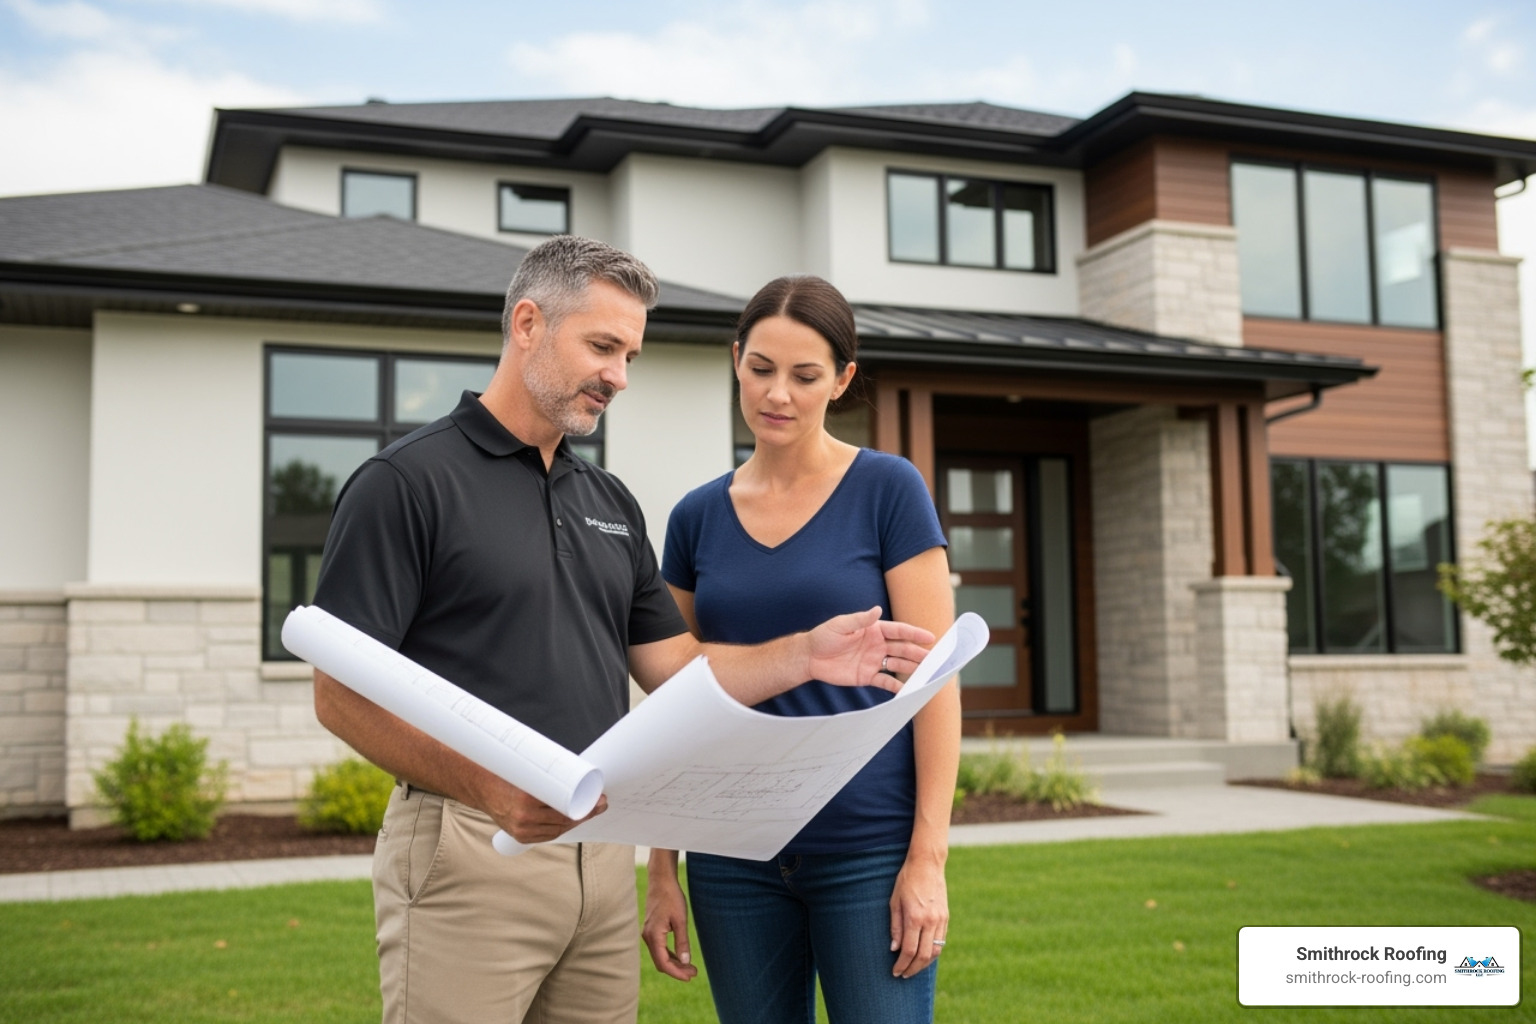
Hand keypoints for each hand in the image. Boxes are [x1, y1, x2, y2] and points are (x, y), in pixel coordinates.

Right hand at [487, 783, 606, 844]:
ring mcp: (522, 830)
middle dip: (586, 813)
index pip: (566, 810)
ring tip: (588, 810)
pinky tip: (572, 821)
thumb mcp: (529, 770)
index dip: (586, 807)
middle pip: (565, 821)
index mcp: (526, 800)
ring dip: (575, 821)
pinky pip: (548, 835)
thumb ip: (550, 776)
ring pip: (558, 830)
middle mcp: (524, 818)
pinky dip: (561, 828)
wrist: (481, 788)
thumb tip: (578, 773)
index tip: (600, 800)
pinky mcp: (521, 837)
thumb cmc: (506, 774)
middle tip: (600, 803)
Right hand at [642, 855, 696, 980]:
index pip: (663, 963)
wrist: (661, 881)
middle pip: (660, 962)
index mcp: (654, 935)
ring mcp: (648, 933)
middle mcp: (648, 937)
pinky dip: (669, 954)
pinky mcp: (651, 930)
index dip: (676, 973)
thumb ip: (682, 942)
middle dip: (677, 970)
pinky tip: (681, 956)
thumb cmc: (671, 898)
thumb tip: (685, 962)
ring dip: (674, 963)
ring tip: (690, 967)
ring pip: (659, 956)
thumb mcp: (681, 920)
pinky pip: (659, 948)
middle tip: (693, 973)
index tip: (690, 976)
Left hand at [806, 607, 934, 691]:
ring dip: (912, 668)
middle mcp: (877, 645)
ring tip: (927, 674)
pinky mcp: (867, 676)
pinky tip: (907, 690)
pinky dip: (896, 686)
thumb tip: (878, 609)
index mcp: (874, 630)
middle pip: (902, 649)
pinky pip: (885, 681)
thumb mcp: (841, 625)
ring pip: (898, 665)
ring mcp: (874, 661)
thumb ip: (860, 620)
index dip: (914, 634)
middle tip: (934, 659)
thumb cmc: (824, 636)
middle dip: (918, 653)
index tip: (930, 637)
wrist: (809, 657)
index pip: (898, 631)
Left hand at [889, 854, 947, 978]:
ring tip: (913, 968)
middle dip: (912, 969)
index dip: (901, 964)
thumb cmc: (906, 880)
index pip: (909, 950)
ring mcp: (940, 920)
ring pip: (935, 951)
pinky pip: (941, 941)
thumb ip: (895, 926)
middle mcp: (930, 921)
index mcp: (914, 918)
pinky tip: (924, 955)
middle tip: (903, 974)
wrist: (927, 864)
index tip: (895, 971)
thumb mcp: (894, 902)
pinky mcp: (946, 917)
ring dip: (924, 964)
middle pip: (923, 956)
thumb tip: (894, 948)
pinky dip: (933, 952)